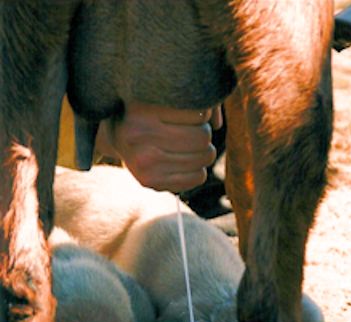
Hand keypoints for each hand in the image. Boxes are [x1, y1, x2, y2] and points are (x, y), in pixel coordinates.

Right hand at [95, 101, 222, 192]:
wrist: (116, 134)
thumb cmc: (150, 108)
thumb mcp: (166, 94)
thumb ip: (198, 98)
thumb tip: (218, 124)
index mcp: (143, 108)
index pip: (200, 113)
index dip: (204, 113)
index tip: (194, 113)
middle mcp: (139, 135)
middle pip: (203, 136)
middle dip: (205, 133)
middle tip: (195, 131)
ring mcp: (143, 162)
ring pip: (204, 157)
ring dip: (204, 151)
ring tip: (189, 145)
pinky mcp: (150, 182)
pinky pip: (198, 177)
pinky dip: (198, 169)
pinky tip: (185, 161)